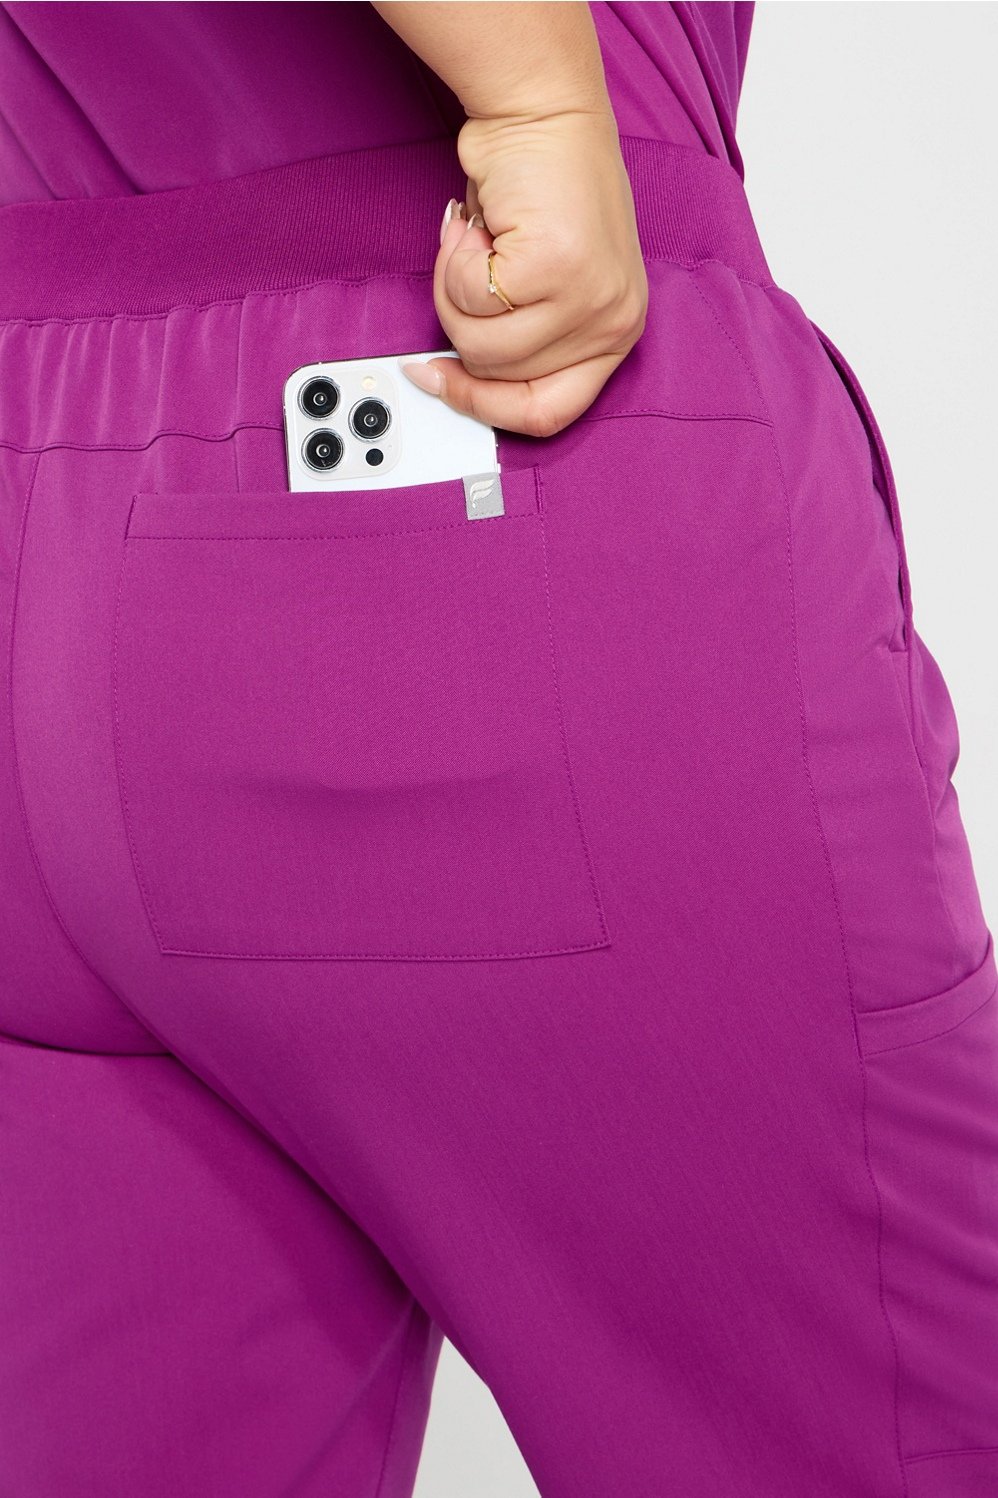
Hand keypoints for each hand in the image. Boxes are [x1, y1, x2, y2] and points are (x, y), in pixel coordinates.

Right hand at [400, 109, 647, 437]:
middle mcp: (613, 323)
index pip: (547, 414)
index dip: (482, 405)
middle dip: (461, 323)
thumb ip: (524, 336)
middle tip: (468, 267)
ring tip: (476, 242)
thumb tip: (464, 376)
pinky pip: (471, 300)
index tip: (440, 381)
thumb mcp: (549, 285)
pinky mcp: (560, 269)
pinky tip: (478, 227)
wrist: (544, 110)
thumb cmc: (542, 188)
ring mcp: (591, 300)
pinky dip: (454, 260)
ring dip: (454, 289)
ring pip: (480, 345)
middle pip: (501, 378)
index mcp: (615, 335)